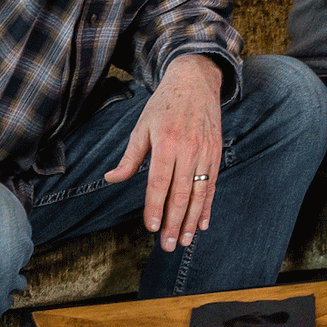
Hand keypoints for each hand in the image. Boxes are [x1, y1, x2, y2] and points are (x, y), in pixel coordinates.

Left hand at [106, 54, 223, 249]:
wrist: (196, 80)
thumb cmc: (164, 104)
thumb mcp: (142, 126)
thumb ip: (130, 157)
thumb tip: (111, 179)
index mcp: (166, 143)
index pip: (159, 183)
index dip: (155, 207)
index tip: (151, 228)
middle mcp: (188, 149)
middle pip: (181, 193)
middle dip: (173, 222)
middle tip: (168, 245)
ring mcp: (205, 151)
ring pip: (199, 193)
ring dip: (191, 220)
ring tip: (184, 241)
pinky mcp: (215, 152)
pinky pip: (211, 184)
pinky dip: (207, 206)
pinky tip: (201, 223)